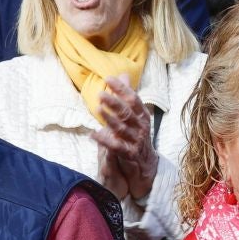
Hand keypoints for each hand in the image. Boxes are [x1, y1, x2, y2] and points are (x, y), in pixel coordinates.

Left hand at [93, 76, 155, 200]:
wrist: (146, 164)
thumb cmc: (137, 135)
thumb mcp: (134, 114)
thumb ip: (127, 96)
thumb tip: (123, 75)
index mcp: (142, 115)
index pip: (133, 99)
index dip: (122, 89)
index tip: (109, 79)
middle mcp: (141, 127)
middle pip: (127, 113)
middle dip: (114, 103)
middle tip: (100, 94)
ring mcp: (136, 141)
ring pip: (122, 128)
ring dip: (110, 119)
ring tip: (98, 110)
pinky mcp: (130, 154)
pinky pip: (116, 146)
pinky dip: (105, 140)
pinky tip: (93, 134)